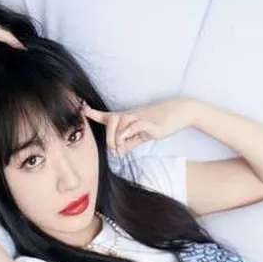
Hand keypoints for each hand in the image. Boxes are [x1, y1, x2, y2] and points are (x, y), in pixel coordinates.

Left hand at [83, 98, 197, 156]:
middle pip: (112, 119)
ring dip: (116, 137)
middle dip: (108, 135)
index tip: (82, 108)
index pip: (108, 115)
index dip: (94, 113)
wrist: (180, 112)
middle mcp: (132, 115)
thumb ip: (130, 143)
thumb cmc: (160, 122)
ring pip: (122, 121)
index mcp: (128, 119)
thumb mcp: (142, 136)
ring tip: (119, 149)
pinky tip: (125, 137)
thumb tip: (118, 152)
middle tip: (113, 149)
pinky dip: (128, 131)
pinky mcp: (152, 123)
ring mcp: (142, 117)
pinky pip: (136, 124)